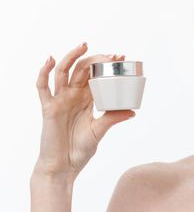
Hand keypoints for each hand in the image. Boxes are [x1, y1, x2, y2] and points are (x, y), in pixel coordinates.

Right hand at [34, 42, 135, 179]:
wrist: (63, 167)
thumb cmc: (79, 150)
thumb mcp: (100, 131)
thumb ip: (112, 118)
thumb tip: (133, 111)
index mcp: (86, 100)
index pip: (96, 76)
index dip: (106, 65)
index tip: (121, 57)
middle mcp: (73, 96)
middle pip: (82, 70)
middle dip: (96, 59)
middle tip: (111, 55)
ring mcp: (60, 100)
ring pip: (63, 72)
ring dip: (72, 56)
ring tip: (83, 45)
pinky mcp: (48, 107)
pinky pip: (43, 87)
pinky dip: (44, 72)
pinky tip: (49, 59)